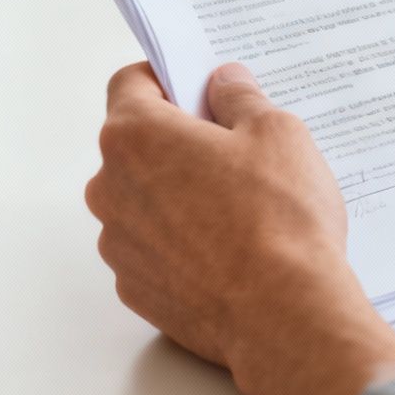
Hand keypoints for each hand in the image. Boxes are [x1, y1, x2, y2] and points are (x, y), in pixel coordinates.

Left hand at [86, 61, 394, 394]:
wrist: (284, 315)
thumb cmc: (279, 219)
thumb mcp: (276, 131)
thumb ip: (239, 97)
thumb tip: (223, 83)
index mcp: (134, 136)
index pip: (129, 84)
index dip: (165, 79)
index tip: (197, 88)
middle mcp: (110, 188)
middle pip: (134, 145)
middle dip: (175, 141)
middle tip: (232, 150)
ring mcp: (118, 244)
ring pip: (142, 200)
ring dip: (176, 195)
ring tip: (237, 209)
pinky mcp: (135, 289)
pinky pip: (153, 249)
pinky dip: (180, 244)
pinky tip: (228, 251)